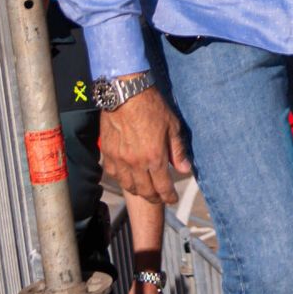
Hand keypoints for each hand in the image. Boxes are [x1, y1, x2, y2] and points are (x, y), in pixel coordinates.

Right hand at [100, 88, 191, 206]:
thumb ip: (178, 151)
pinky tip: (127, 177)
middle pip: (145, 191)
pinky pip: (113, 174)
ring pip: (128, 186)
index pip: (163, 187)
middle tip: (160, 198)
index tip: (172, 199)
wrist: (126, 94)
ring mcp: (119, 159)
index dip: (169, 197)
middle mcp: (136, 163)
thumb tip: (185, 169)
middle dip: (155, 198)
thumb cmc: (151, 107)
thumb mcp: (172, 127)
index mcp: (154, 158)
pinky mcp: (107, 153)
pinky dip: (122, 179)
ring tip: (145, 190)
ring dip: (138, 191)